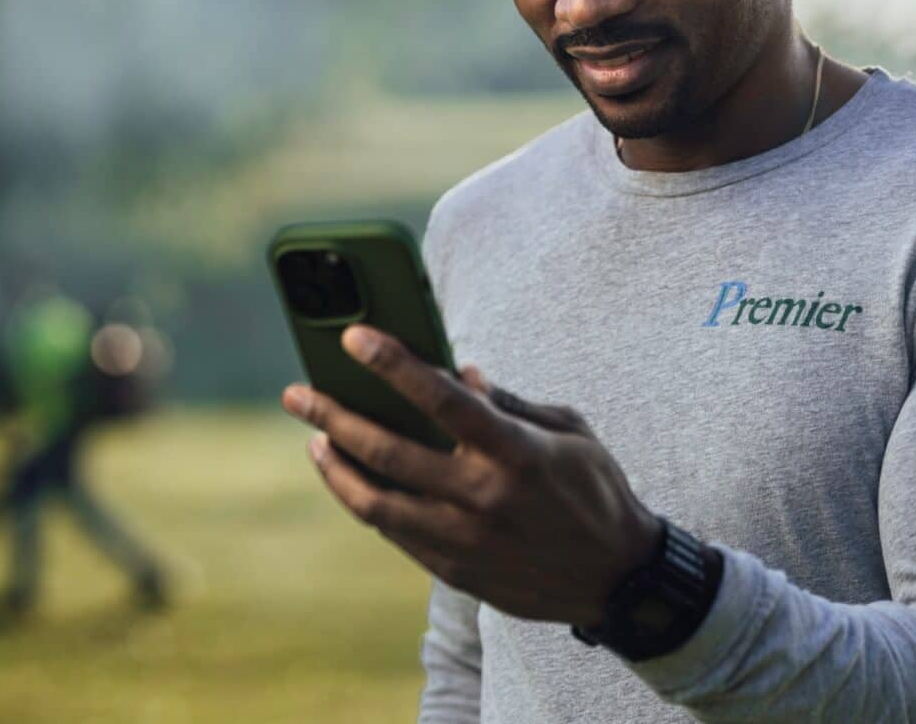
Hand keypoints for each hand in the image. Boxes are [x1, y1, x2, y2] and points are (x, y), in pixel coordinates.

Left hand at [279, 325, 660, 626]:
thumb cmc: (594, 490)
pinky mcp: (455, 570)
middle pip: (388, 451)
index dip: (393, 363)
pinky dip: (366, 501)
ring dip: (336, 468)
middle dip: (332, 416)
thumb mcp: (568, 431)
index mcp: (516, 453)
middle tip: (297, 394)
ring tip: (316, 440)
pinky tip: (350, 478)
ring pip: (375, 502)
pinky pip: (394, 532)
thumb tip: (457, 374)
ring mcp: (464, 540)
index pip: (440, 399)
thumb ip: (509, 402)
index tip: (353, 336)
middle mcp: (483, 497)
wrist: (618, 579)